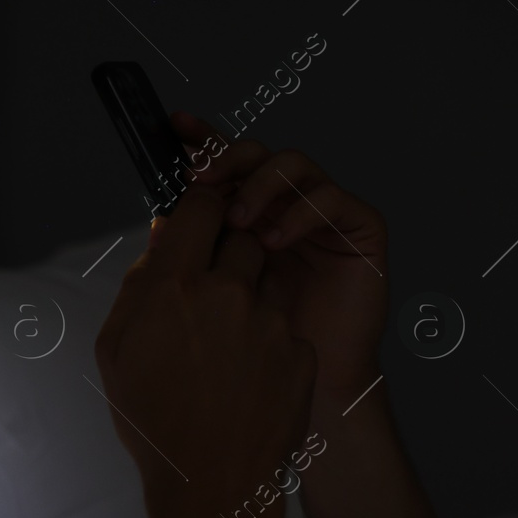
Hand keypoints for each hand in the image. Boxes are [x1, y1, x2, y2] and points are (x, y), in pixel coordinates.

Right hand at [94, 183, 315, 517]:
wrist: (210, 485)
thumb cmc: (153, 421)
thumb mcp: (115, 349)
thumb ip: (138, 286)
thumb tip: (160, 243)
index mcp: (174, 286)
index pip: (201, 205)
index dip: (200, 207)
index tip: (196, 219)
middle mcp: (227, 292)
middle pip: (240, 237)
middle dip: (227, 253)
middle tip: (207, 291)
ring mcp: (270, 321)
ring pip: (264, 283)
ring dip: (247, 300)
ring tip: (223, 349)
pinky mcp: (301, 351)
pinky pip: (284, 328)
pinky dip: (267, 344)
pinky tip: (245, 381)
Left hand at [168, 111, 387, 403]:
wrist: (306, 390)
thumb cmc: (254, 352)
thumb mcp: (209, 299)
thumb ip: (187, 258)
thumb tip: (156, 222)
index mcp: (244, 216)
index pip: (223, 167)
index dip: (201, 141)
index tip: (173, 127)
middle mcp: (281, 206)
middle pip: (256, 154)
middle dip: (226, 158)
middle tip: (201, 178)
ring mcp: (321, 214)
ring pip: (294, 165)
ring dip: (260, 184)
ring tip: (238, 220)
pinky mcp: (361, 228)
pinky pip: (332, 200)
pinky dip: (299, 212)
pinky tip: (274, 239)